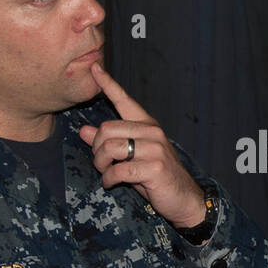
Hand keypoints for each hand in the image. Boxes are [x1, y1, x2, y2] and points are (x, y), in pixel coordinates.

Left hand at [78, 63, 206, 227]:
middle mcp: (152, 132)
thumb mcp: (131, 157)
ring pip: (110, 148)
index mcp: (147, 126)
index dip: (108, 84)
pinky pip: (118, 170)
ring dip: (101, 165)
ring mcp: (155, 149)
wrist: (184, 199)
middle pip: (106, 130)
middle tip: (101, 164)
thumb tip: (83, 131)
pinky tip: (111, 183)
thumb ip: (109, 143)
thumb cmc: (156, 177)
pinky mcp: (154, 167)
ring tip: (106, 174)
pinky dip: (109, 179)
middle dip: (96, 150)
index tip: (94, 68)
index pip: (124, 101)